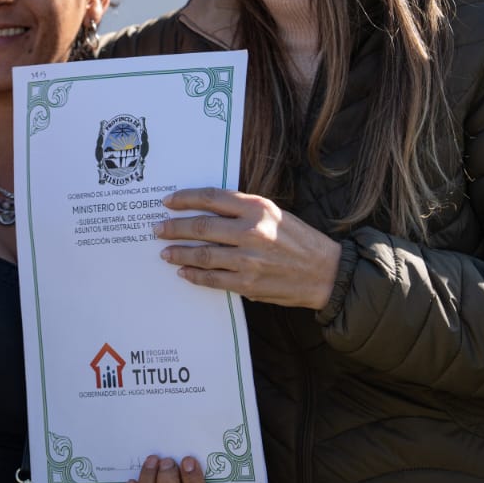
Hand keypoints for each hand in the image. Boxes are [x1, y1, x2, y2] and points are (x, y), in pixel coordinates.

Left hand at [154, 188, 341, 310]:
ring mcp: (249, 260)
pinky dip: (194, 275)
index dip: (184, 199)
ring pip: (202, 255)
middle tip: (158, 229)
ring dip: (179, 253)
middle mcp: (252, 231)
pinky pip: (212, 279)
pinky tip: (184, 271)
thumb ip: (243, 210)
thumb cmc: (300, 240)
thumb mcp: (274, 213)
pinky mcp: (248, 284)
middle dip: (174, 228)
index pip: (211, 198)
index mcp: (258, 208)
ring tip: (165, 252)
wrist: (325, 272)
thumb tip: (207, 211)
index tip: (168, 202)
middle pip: (200, 227)